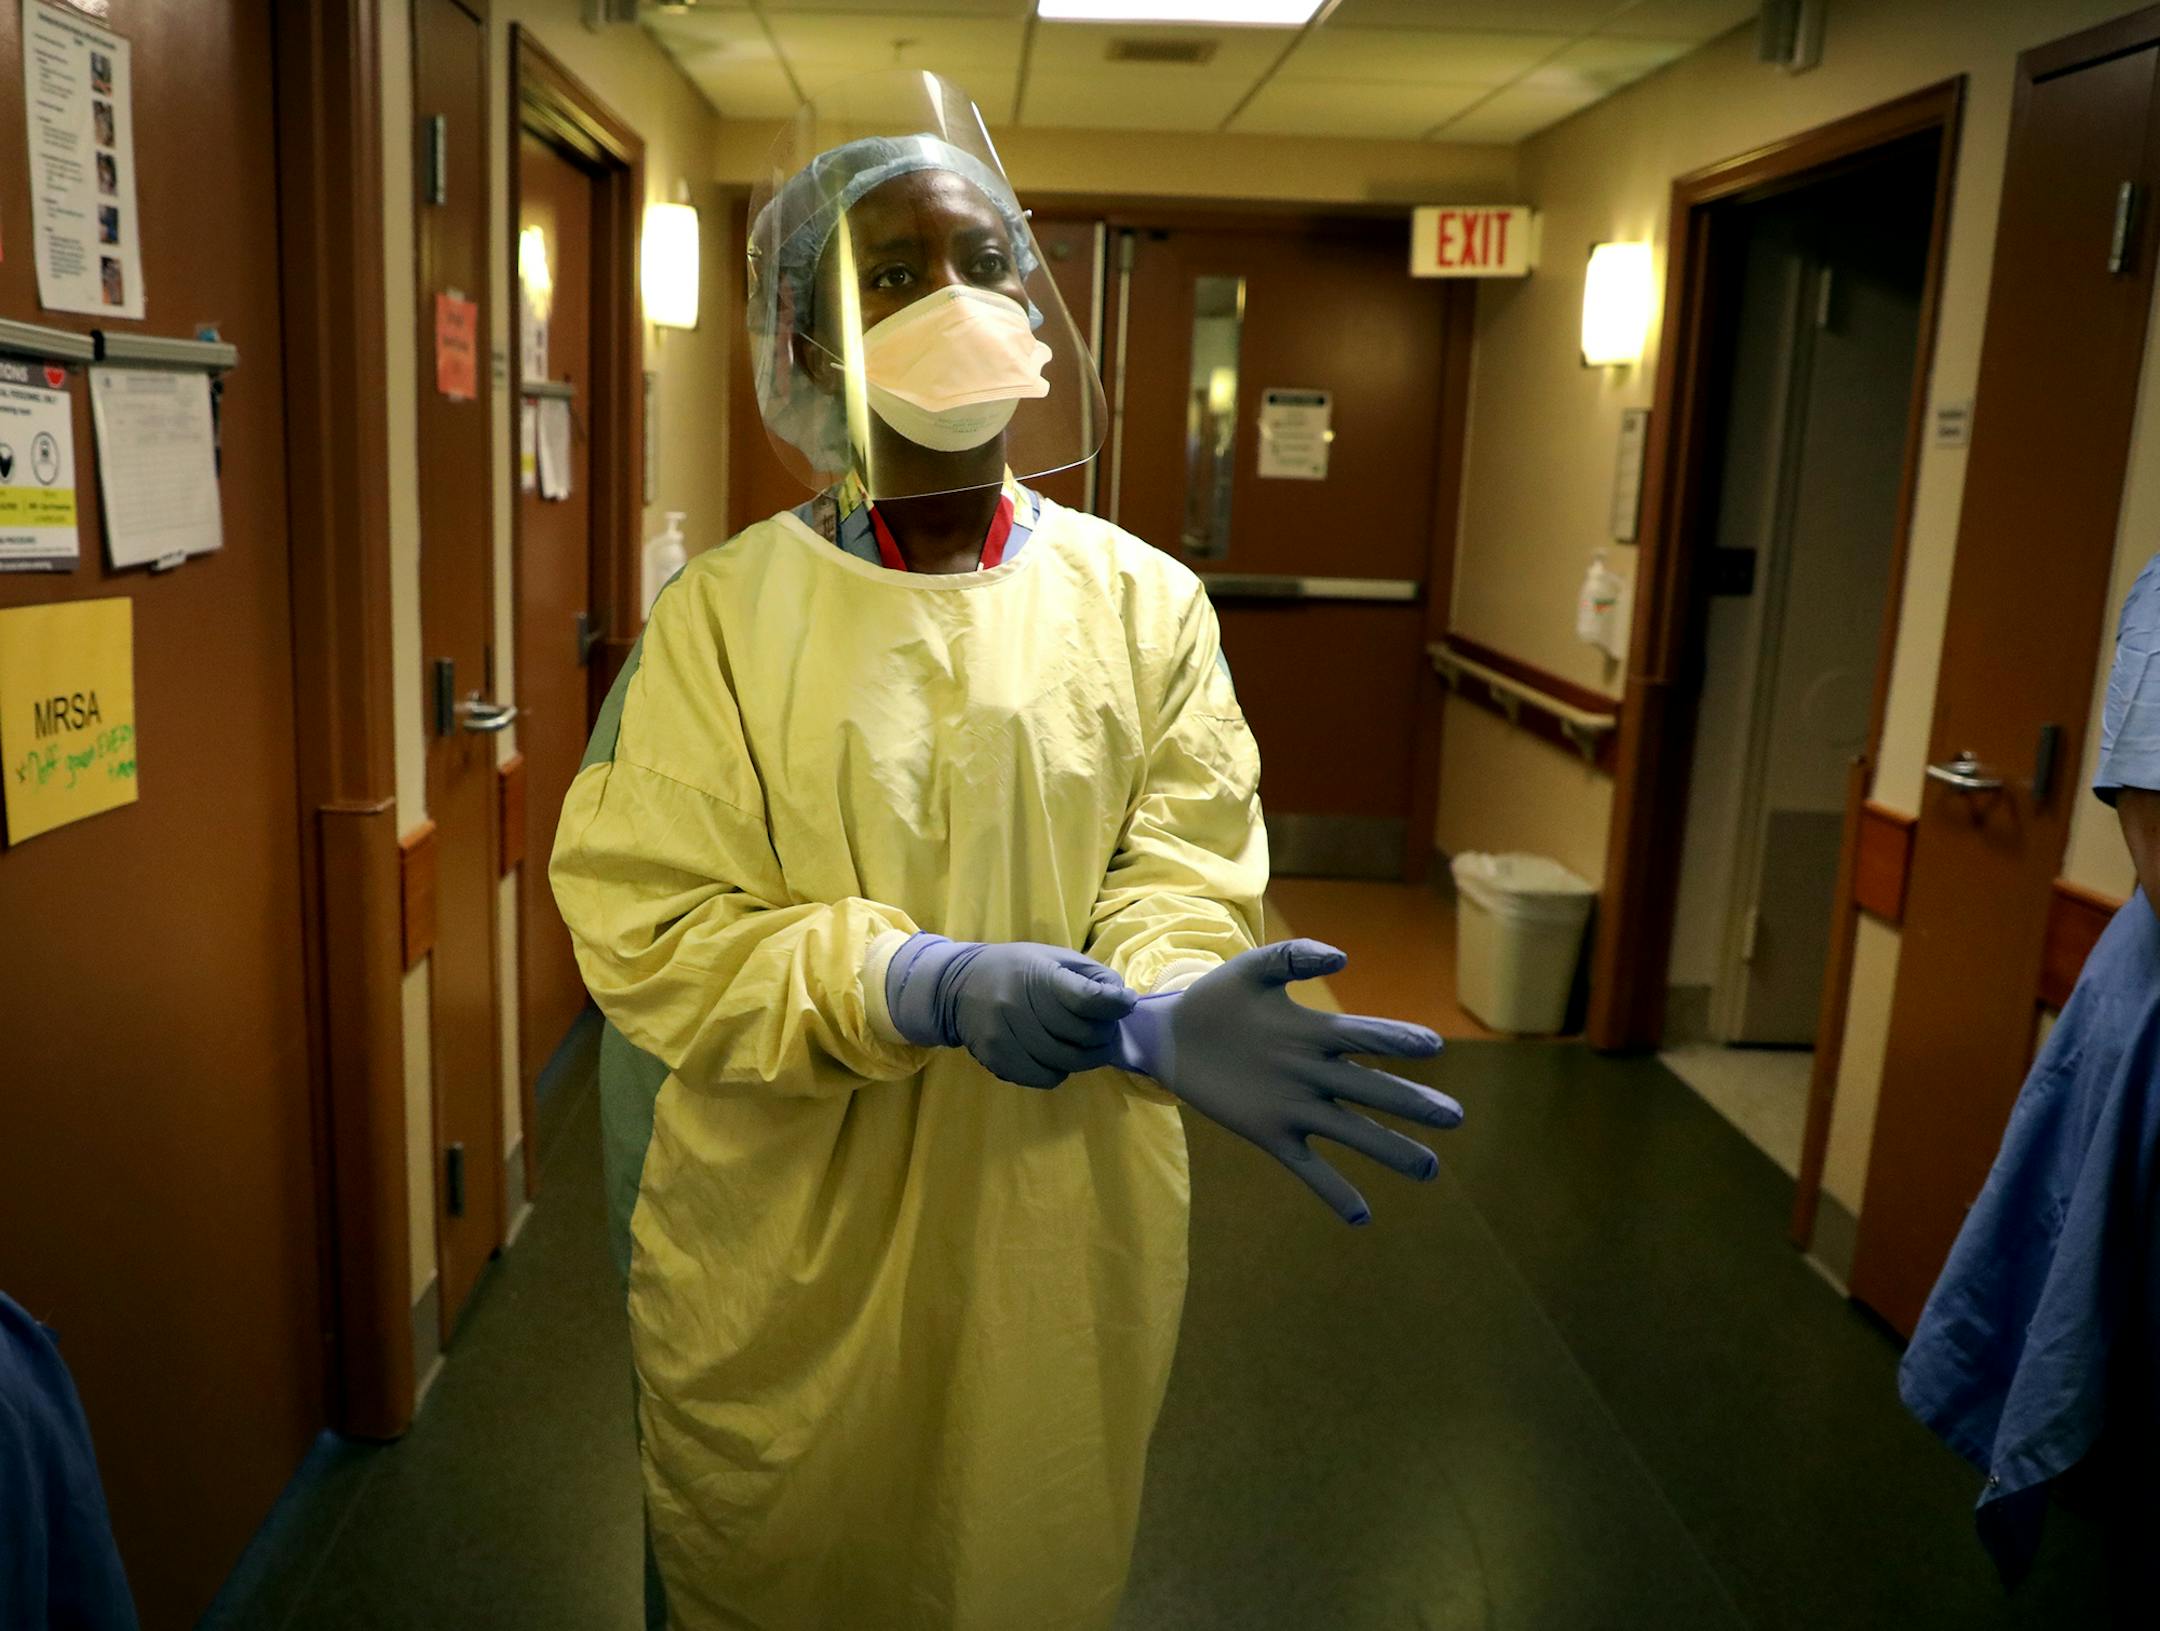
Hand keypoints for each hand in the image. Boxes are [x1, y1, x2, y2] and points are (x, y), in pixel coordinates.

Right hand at [886, 935, 1137, 1087]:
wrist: (957, 986)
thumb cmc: (1016, 969)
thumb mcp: (1053, 957)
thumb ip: (1090, 975)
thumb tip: (1123, 999)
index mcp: (1037, 975)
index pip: (1087, 998)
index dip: (1115, 1005)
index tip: (1125, 1004)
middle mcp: (1018, 1005)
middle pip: (1083, 1035)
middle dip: (1104, 1034)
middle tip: (1106, 1029)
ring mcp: (1005, 1036)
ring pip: (1067, 1062)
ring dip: (1087, 1057)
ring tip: (1087, 1046)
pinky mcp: (997, 1059)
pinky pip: (1045, 1078)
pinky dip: (1060, 1071)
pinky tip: (1057, 1056)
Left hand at [1112, 939, 1460, 1223]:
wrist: (1173, 1036)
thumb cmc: (1220, 997)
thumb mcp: (1254, 968)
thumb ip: (1294, 957)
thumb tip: (1340, 958)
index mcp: (1315, 1032)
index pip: (1365, 1038)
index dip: (1396, 1040)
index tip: (1431, 1047)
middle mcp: (1315, 1073)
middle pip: (1372, 1090)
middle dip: (1412, 1104)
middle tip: (1454, 1116)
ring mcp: (1295, 1107)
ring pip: (1351, 1131)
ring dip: (1389, 1150)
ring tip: (1429, 1171)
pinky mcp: (1270, 1134)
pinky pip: (1307, 1166)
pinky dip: (1332, 1190)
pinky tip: (1360, 1217)